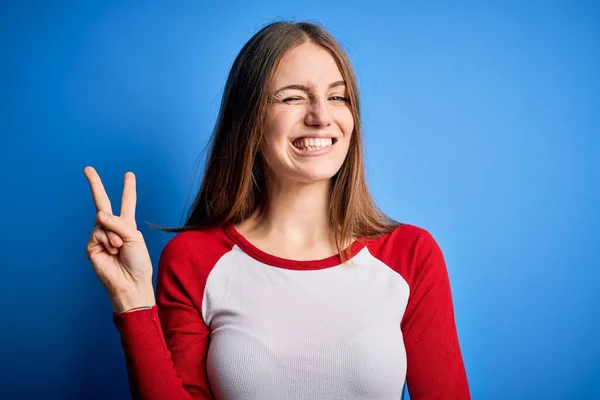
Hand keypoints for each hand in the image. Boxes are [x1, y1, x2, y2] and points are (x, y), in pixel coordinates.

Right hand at [84, 166, 154, 312]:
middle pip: (103, 203)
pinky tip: (112, 252)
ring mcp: (100, 236)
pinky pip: (98, 233)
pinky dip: (107, 241)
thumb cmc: (138, 263)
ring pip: (103, 221)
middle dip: (95, 185)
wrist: (130, 283)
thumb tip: (99, 214)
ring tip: (120, 249)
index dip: (128, 188)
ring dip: (114, 235)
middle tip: (87, 168)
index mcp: (127, 225)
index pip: (127, 203)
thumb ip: (118, 223)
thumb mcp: (134, 238)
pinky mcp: (91, 246)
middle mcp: (113, 228)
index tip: (129, 174)